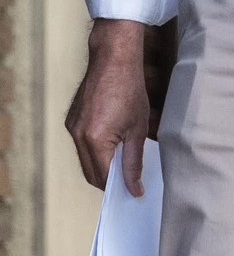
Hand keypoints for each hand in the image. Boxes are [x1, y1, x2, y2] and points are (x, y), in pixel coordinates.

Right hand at [65, 19, 151, 195]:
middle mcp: (78, 136)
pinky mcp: (72, 121)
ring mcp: (72, 128)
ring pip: (85, 160)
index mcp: (95, 139)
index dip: (118, 188)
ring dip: (102, 167)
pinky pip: (82, 146)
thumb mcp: (139, 128)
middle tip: (131, 185)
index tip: (134, 194)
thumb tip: (134, 188)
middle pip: (91, 172)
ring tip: (125, 167)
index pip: (103, 176)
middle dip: (109, 182)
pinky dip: (96, 152)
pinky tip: (114, 149)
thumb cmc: (130, 91)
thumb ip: (134, 161)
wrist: (114, 61)